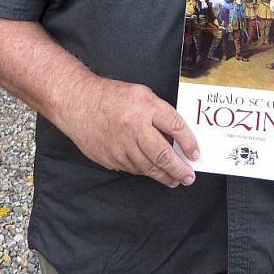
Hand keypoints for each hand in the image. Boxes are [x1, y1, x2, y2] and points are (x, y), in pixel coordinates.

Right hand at [63, 74, 198, 187]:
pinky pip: (132, 168)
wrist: (78, 102)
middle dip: (179, 169)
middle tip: (188, 177)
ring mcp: (120, 145)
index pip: (175, 126)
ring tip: (174, 179)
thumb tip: (176, 137)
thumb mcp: (141, 94)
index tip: (195, 154)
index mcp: (145, 106)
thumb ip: (159, 114)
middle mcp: (134, 127)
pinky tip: (151, 171)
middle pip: (163, 154)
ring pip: (148, 167)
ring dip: (163, 175)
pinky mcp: (110, 157)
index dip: (189, 143)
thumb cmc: (111, 96)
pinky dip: (144, 171)